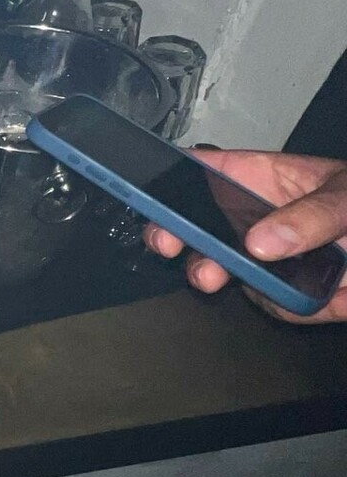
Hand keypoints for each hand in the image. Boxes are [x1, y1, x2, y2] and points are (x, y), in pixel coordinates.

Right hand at [143, 149, 346, 323]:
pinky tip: (322, 293)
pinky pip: (272, 305)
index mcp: (264, 180)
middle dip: (176, 239)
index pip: (206, 172)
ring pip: (226, 274)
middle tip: (173, 246)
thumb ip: (313, 214)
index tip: (152, 194)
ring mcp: (268, 260)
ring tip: (241, 276)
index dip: (172, 180)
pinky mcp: (287, 294)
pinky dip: (292, 304)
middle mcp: (257, 221)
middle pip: (195, 228)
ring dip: (229, 278)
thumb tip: (264, 239)